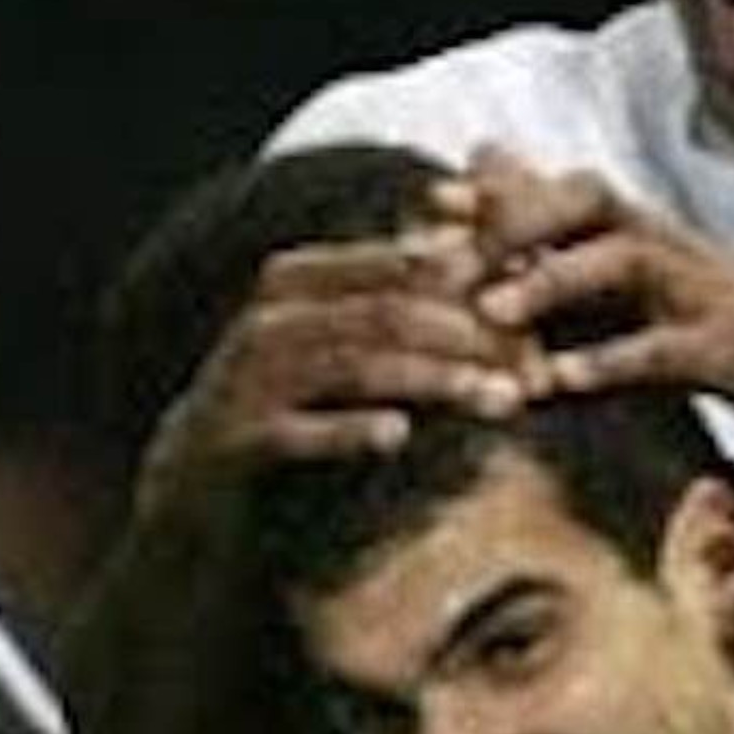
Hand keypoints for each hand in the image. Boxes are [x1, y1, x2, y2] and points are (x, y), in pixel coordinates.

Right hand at [135, 212, 538, 521]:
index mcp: (297, 280)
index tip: (542, 315)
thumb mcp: (336, 345)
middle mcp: (269, 318)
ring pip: (355, 366)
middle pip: (389, 312)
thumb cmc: (285, 407)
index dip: (477, 286)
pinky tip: (397, 435)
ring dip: (434, 382)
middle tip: (535, 369)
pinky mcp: (234, 439)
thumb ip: (396, 299)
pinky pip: (300, 430)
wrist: (192, 482)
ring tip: (497, 402)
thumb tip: (477, 251)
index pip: (403, 265)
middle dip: (470, 338)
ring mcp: (246, 379)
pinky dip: (349, 429)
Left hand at [441, 146, 733, 416]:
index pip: (556, 186)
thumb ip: (549, 214)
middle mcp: (657, 241)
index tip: (429, 202)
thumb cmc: (691, 307)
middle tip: (448, 262)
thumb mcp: (615, 259)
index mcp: (629, 224)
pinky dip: (609, 361)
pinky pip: (661, 349)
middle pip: (586, 202)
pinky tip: (559, 381)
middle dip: (517, 222)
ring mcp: (691, 288)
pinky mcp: (719, 346)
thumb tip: (479, 155)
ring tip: (493, 311)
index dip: (494, 191)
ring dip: (553, 282)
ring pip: (621, 263)